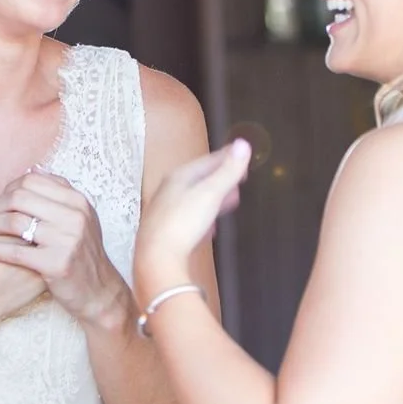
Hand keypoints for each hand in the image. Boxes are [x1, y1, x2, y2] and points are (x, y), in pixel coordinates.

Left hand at [0, 171, 129, 328]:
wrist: (99, 292)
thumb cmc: (83, 253)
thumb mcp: (80, 218)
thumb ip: (58, 193)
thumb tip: (32, 169)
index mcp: (78, 201)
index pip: (32, 181)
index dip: (8, 189)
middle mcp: (74, 217)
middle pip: (19, 198)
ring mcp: (66, 240)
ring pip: (13, 222)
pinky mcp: (55, 264)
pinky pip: (13, 251)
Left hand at [133, 141, 250, 300]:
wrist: (158, 259)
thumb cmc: (183, 223)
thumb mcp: (211, 193)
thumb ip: (228, 171)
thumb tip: (243, 144)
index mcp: (178, 177)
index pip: (207, 161)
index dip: (228, 158)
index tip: (243, 157)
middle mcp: (168, 191)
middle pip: (199, 179)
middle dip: (221, 178)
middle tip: (239, 178)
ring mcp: (166, 211)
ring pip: (194, 199)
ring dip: (213, 197)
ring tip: (228, 200)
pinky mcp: (167, 232)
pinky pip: (189, 218)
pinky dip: (204, 216)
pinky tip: (209, 227)